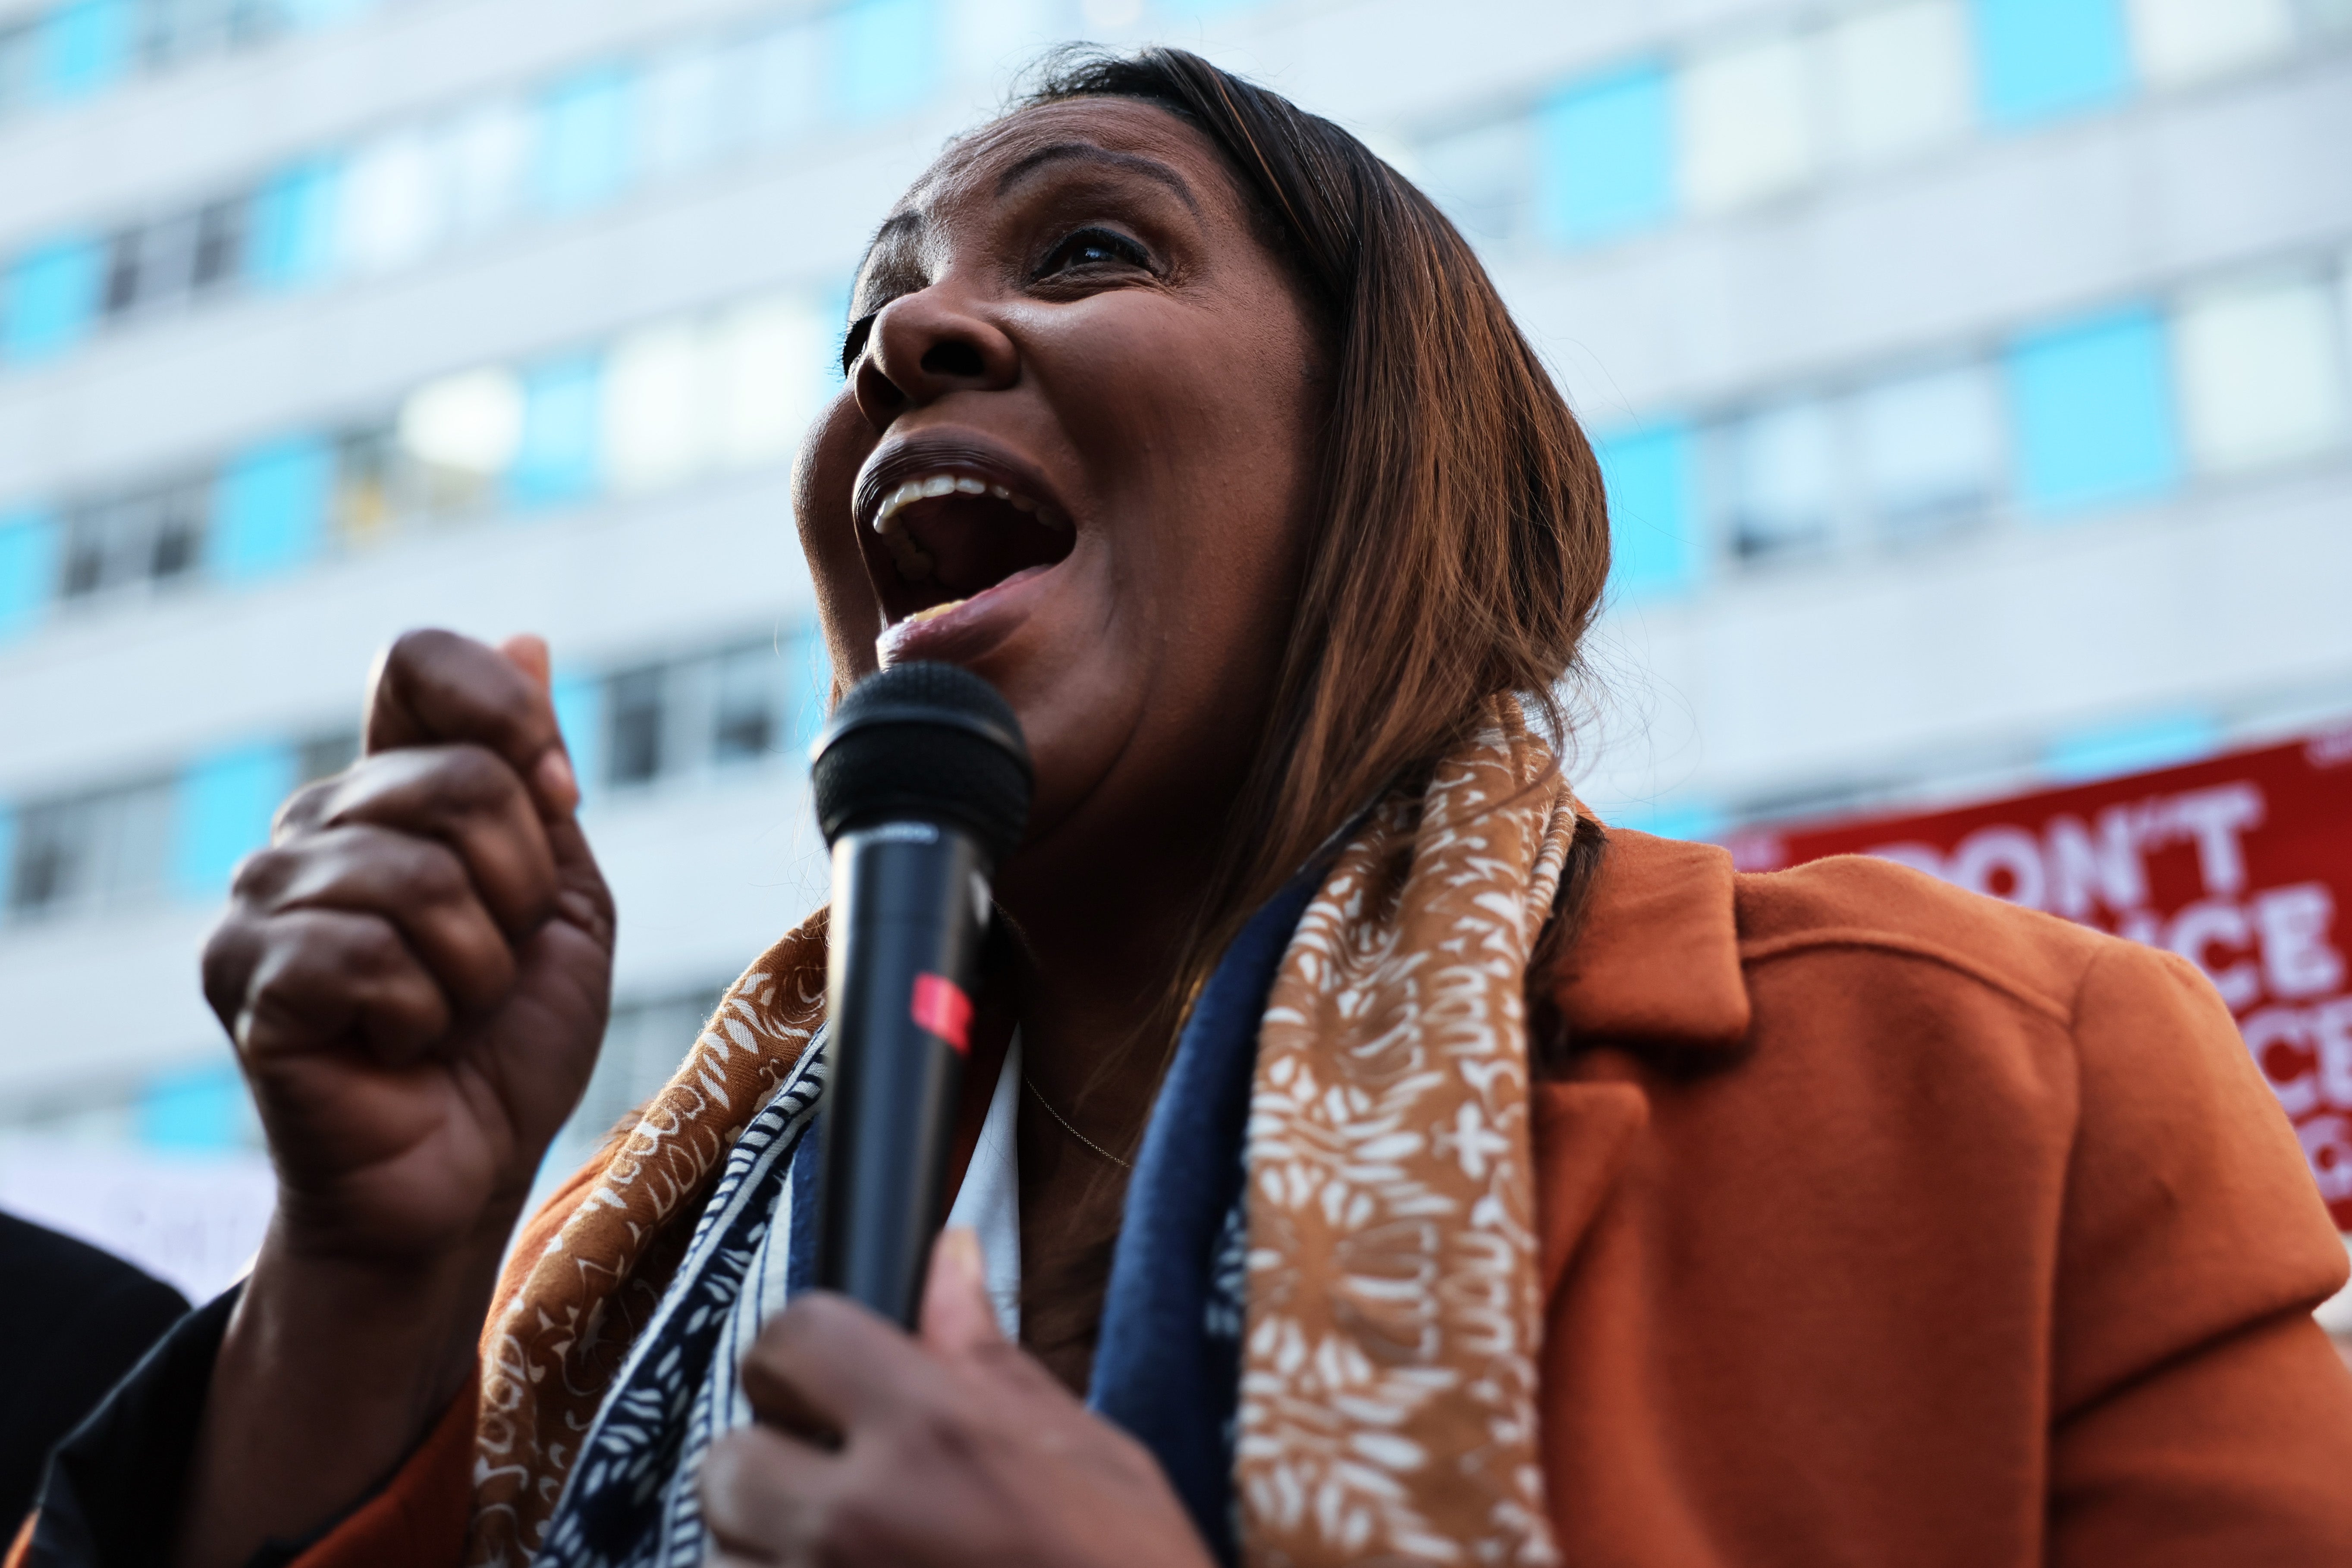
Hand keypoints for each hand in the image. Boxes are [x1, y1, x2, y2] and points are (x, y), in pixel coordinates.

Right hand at [200, 628, 613, 1261]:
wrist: (464, 1166)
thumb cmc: (511, 1039)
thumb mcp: (563, 896)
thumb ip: (537, 776)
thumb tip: (524, 638)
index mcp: (388, 788)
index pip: (420, 660)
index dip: (509, 721)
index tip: (551, 804)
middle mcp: (313, 824)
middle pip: (460, 780)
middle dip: (521, 888)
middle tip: (495, 961)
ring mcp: (263, 898)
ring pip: (421, 877)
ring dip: (475, 967)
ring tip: (446, 1011)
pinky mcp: (243, 977)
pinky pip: (367, 956)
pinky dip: (418, 1013)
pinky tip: (396, 1043)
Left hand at [703, 1230, 1216, 1567]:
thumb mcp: (1085, 1454)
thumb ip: (989, 1361)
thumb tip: (950, 1263)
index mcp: (932, 1435)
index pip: (792, 1337)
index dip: (806, 1354)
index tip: (829, 1382)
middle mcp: (855, 1518)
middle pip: (727, 1462)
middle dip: (774, 1466)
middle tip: (844, 1485)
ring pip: (726, 1555)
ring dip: (773, 1550)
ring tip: (860, 1558)